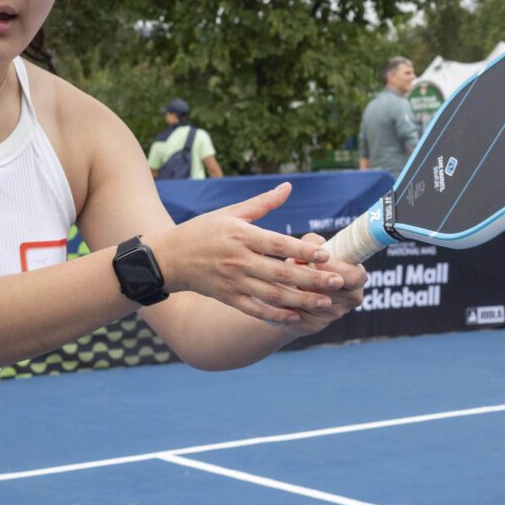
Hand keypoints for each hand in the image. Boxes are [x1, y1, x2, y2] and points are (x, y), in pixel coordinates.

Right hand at [154, 184, 365, 325]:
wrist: (168, 259)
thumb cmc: (202, 231)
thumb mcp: (230, 212)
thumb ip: (262, 204)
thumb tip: (288, 187)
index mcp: (241, 236)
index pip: (278, 244)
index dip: (303, 250)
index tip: (326, 255)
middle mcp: (238, 260)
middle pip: (281, 273)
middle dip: (311, 279)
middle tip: (336, 282)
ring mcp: (233, 282)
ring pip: (272, 295)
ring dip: (300, 300)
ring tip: (324, 303)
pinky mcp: (228, 298)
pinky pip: (254, 309)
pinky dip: (275, 314)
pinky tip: (295, 316)